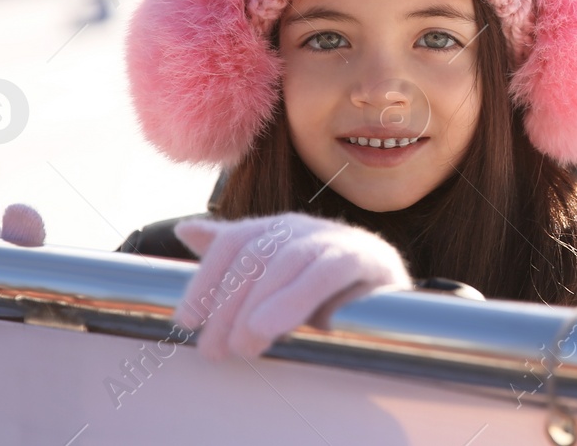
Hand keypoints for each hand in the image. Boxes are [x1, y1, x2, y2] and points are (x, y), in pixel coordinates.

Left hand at [172, 212, 411, 360]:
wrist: (391, 297)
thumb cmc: (327, 292)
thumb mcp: (276, 277)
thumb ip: (236, 258)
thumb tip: (185, 229)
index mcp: (278, 229)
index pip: (233, 242)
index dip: (206, 279)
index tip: (186, 322)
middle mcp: (303, 227)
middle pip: (255, 254)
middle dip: (227, 304)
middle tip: (214, 350)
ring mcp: (334, 238)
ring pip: (287, 261)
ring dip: (257, 305)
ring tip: (242, 346)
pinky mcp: (364, 257)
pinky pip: (326, 273)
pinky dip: (295, 297)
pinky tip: (272, 326)